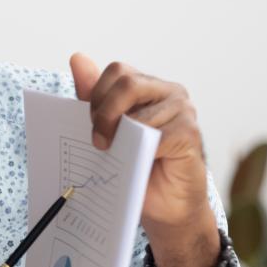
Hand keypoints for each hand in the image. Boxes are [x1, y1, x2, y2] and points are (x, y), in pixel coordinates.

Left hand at [69, 53, 219, 266]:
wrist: (165, 208)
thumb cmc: (135, 168)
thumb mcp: (108, 131)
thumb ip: (94, 97)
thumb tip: (77, 58)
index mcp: (147, 86)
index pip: (117, 72)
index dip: (97, 96)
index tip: (90, 124)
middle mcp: (168, 92)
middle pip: (127, 83)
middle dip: (104, 112)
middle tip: (99, 140)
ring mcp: (182, 110)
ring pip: (139, 111)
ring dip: (121, 137)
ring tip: (118, 156)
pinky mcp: (189, 133)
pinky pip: (156, 135)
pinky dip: (141, 151)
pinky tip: (142, 162)